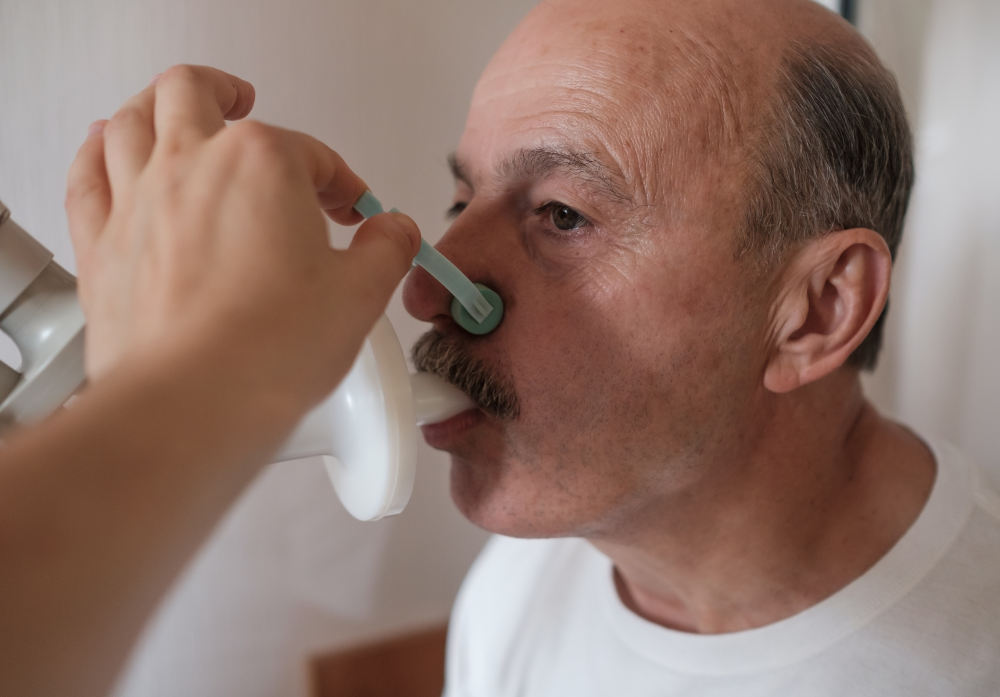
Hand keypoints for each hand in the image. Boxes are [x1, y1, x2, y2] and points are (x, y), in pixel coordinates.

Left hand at [65, 65, 418, 419]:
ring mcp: (137, 200)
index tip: (352, 211)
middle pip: (198, 93)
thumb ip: (388, 250)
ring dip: (157, 108)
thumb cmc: (268, 351)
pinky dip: (98, 154)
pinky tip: (108, 154)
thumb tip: (396, 233)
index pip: (313, 156)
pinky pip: (87, 175)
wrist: (192, 404)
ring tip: (179, 115)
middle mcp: (191, 165)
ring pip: (133, 119)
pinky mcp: (100, 244)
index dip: (341, 182)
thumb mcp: (361, 295)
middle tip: (245, 102)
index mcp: (263, 163)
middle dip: (227, 92)